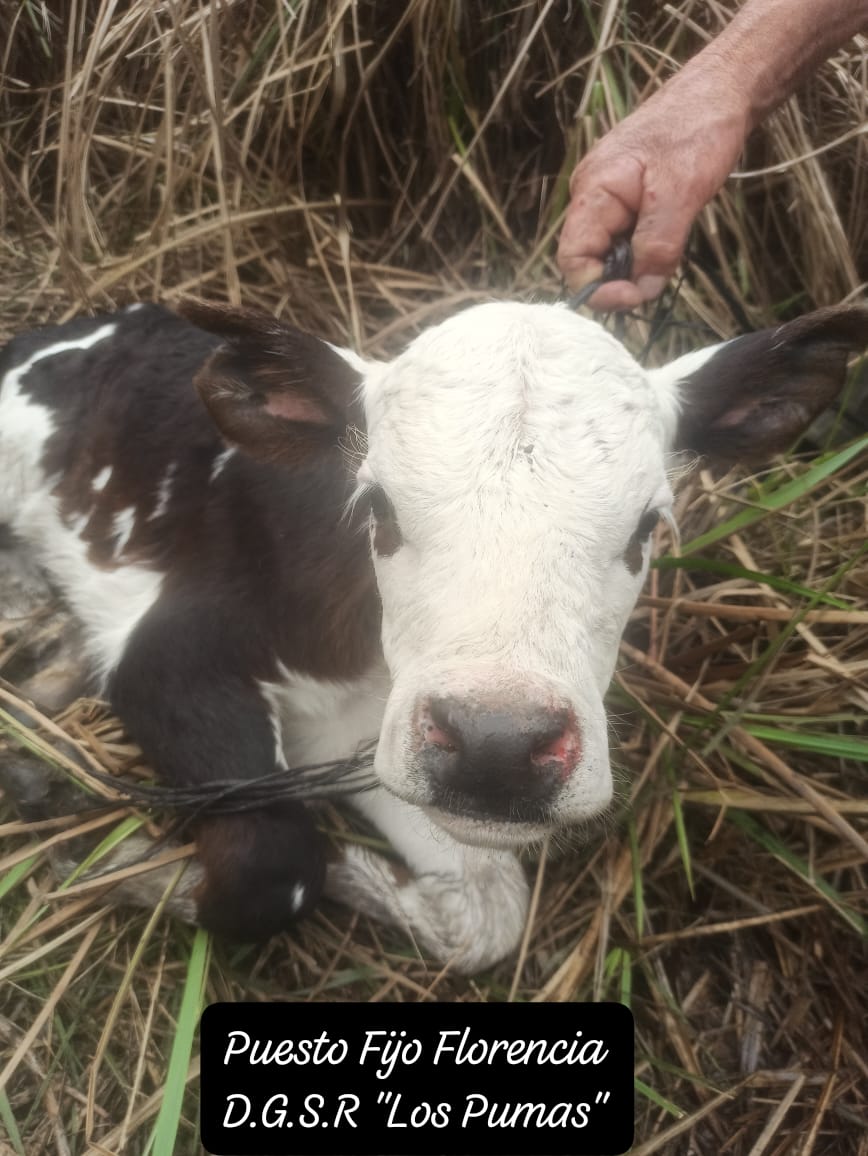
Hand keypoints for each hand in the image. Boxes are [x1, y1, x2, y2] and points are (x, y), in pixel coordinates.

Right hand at [557, 65, 749, 309]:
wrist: (722, 88)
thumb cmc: (698, 129)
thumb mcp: (681, 194)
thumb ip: (657, 247)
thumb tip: (641, 292)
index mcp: (593, 191)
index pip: (572, 259)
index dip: (597, 288)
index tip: (635, 297)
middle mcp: (592, 195)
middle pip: (590, 259)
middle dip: (620, 278)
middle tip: (658, 278)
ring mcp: (609, 195)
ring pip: (611, 250)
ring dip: (636, 263)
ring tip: (670, 248)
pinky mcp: (628, 195)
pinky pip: (627, 235)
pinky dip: (646, 247)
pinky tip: (670, 235)